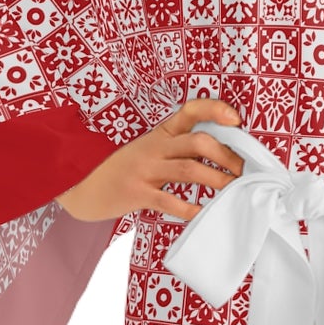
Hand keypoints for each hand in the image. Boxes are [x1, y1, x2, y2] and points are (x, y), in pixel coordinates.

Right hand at [53, 96, 246, 224]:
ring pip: (190, 169)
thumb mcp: (148, 151)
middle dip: (227, 155)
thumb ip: (176, 150)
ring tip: (235, 191)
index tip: (236, 119)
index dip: (215, 109)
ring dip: (218, 181)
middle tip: (244, 171)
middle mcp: (154, 146)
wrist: (79, 185)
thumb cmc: (121, 169)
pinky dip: (191, 209)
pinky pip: (170, 201)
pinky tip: (205, 214)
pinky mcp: (136, 193)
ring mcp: (145, 169)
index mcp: (159, 133)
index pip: (190, 110)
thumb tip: (220, 156)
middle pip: (198, 142)